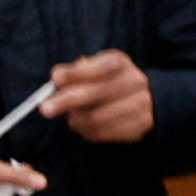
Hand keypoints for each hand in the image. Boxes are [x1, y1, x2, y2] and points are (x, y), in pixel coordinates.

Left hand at [40, 50, 155, 146]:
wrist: (150, 100)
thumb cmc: (109, 82)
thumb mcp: (96, 69)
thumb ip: (76, 72)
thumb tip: (57, 77)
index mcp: (120, 63)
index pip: (99, 66)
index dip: (76, 73)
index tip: (55, 78)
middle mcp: (134, 81)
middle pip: (95, 93)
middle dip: (66, 101)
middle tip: (45, 109)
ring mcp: (140, 105)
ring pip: (96, 117)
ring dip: (76, 119)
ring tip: (72, 117)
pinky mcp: (138, 127)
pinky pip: (103, 132)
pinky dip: (87, 131)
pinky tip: (85, 125)